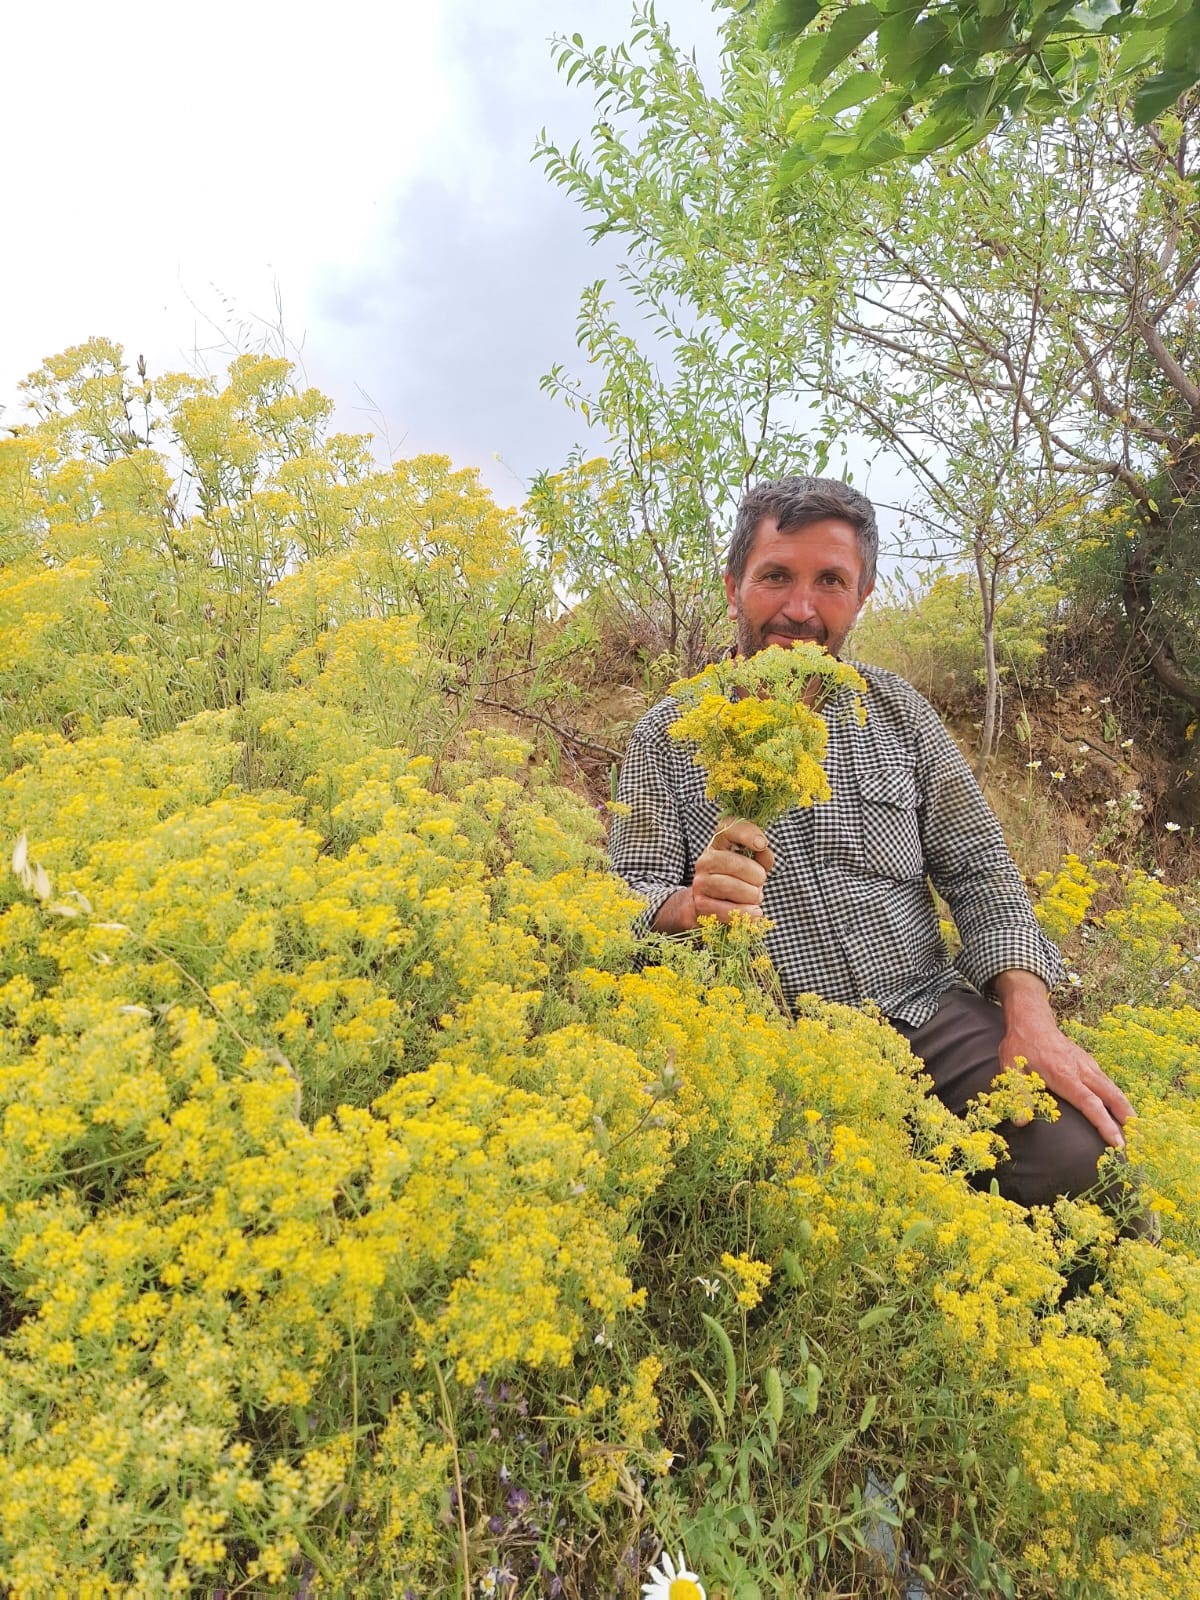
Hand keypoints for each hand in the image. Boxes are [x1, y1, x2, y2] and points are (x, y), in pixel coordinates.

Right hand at [692, 817, 774, 922]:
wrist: (707, 903)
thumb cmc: (737, 879)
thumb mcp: (752, 863)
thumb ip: (762, 855)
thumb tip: (764, 851)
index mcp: (718, 844)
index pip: (728, 828)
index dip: (747, 833)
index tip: (762, 844)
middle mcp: (705, 860)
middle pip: (734, 863)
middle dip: (756, 875)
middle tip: (760, 882)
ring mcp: (700, 882)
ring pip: (731, 887)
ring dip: (752, 895)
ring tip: (756, 897)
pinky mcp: (700, 904)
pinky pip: (727, 909)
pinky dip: (745, 912)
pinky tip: (755, 912)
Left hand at [993, 970, 1133, 1148]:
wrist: (1031, 1020)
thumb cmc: (1021, 1046)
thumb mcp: (1011, 1068)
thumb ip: (1018, 1094)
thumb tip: (1021, 1121)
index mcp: (1064, 1075)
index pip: (1090, 1103)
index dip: (1105, 1124)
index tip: (1118, 1142)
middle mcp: (1082, 1070)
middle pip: (1111, 1096)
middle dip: (1127, 1118)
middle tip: (1139, 1140)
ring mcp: (1087, 1065)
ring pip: (1113, 1089)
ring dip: (1126, 1108)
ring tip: (1136, 1130)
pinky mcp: (1088, 1062)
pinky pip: (1107, 1082)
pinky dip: (1118, 1097)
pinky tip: (1121, 1109)